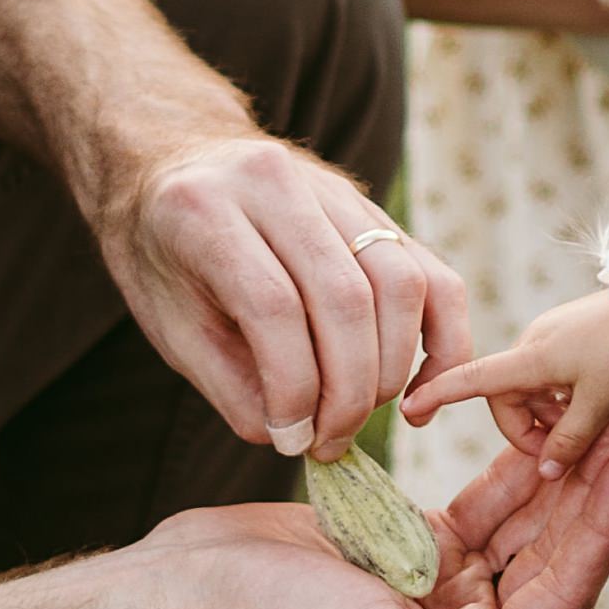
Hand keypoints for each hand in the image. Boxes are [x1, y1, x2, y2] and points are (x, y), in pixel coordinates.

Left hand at [106, 138, 471, 460]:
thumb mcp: (170, 326)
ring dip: (391, 370)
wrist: (177, 166)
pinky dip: (442, 339)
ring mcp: (333, 189)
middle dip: (348, 391)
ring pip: (399, 284)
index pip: (274, 305)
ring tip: (357, 415)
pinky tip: (421, 390)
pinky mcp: (373, 209)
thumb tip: (297, 436)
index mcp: (205, 209)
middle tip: (331, 441)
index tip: (291, 440)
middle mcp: (275, 182)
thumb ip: (230, 384)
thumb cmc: (166, 259)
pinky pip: (431, 274)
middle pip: (345, 297)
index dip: (292, 387)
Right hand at [145, 427, 608, 608]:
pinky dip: (506, 475)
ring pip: (518, 532)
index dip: (601, 529)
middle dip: (588, 493)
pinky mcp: (406, 554)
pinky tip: (534, 431)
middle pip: (548, 561)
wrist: (190, 595)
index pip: (560, 601)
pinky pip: (475, 513)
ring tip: (592, 412)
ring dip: (555, 477)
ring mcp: (434, 598)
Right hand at [401, 289, 608, 475]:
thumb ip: (570, 443)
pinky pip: (554, 378)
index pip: (472, 379)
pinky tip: (601, 403)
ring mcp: (551, 340)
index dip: (439, 393)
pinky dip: (569, 399)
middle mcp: (533, 345)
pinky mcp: (569, 338)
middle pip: (508, 398)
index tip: (408, 407)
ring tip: (595, 423)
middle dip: (531, 429)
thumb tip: (547, 471)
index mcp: (531, 358)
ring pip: (534, 392)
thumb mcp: (601, 406)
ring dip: (554, 416)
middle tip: (570, 448)